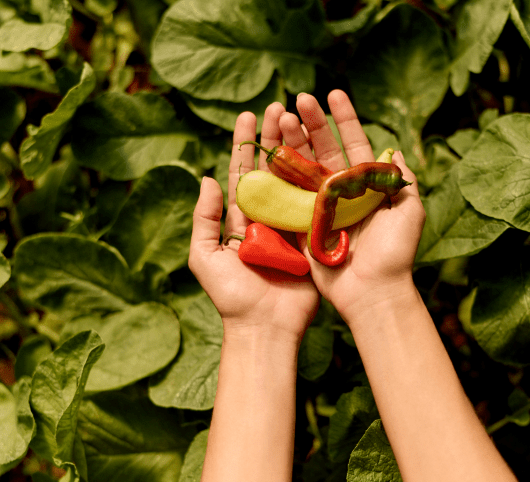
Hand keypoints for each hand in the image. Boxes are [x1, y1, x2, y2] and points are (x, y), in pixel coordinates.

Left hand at [188, 105, 319, 339]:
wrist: (265, 327)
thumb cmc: (231, 296)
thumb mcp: (205, 257)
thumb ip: (203, 219)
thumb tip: (207, 179)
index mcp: (240, 219)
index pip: (241, 174)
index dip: (243, 145)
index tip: (247, 116)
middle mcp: (267, 218)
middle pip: (270, 170)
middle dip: (273, 138)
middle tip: (278, 106)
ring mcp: (292, 226)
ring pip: (295, 180)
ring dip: (297, 149)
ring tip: (299, 119)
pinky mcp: (313, 238)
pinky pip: (316, 204)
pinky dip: (320, 178)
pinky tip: (325, 151)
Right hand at [277, 91, 425, 323]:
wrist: (373, 293)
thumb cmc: (395, 254)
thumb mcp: (410, 212)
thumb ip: (401, 180)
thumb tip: (395, 149)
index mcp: (367, 187)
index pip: (354, 145)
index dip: (344, 119)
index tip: (334, 93)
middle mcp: (343, 194)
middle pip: (324, 151)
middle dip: (312, 124)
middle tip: (299, 99)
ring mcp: (320, 209)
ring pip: (303, 168)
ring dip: (292, 142)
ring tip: (281, 117)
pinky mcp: (301, 227)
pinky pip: (287, 197)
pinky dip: (278, 175)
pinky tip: (268, 152)